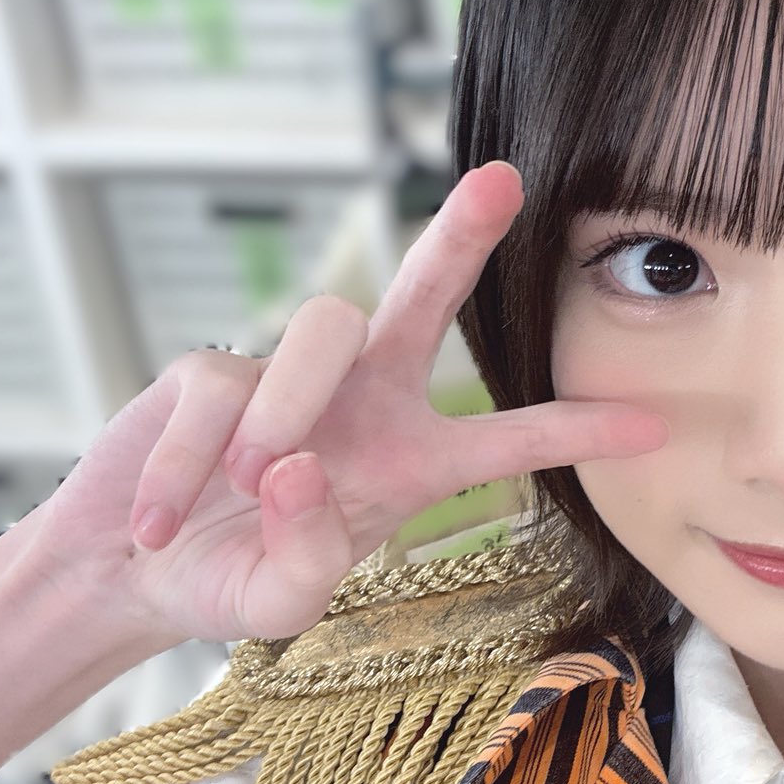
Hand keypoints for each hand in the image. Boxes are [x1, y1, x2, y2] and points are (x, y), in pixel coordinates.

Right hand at [25, 161, 667, 644]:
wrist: (130, 571)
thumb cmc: (227, 578)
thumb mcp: (280, 603)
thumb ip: (304, 559)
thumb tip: (294, 467)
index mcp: (409, 461)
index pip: (505, 442)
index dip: (575, 431)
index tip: (653, 426)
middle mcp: (364, 402)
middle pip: (424, 298)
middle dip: (460, 235)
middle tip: (505, 179)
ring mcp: (289, 376)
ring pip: (321, 331)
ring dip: (288, 410)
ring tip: (249, 485)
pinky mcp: (212, 367)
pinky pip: (218, 389)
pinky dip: (188, 462)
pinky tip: (166, 516)